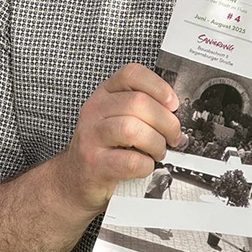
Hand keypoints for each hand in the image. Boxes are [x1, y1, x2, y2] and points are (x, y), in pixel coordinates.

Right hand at [54, 63, 181, 214]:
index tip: (173, 104)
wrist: (76, 177)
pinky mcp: (94, 162)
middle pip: (138, 103)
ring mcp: (91, 136)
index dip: (158, 86)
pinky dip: (146, 165)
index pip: (131, 74)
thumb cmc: (105, 147)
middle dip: (166, 122)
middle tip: (172, 136)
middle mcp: (95, 110)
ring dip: (156, 143)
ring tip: (158, 152)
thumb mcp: (117, 118)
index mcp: (104, 94)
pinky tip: (144, 166)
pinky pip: (131, 161)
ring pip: (133, 129)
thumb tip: (175, 114)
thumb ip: (141, 110)